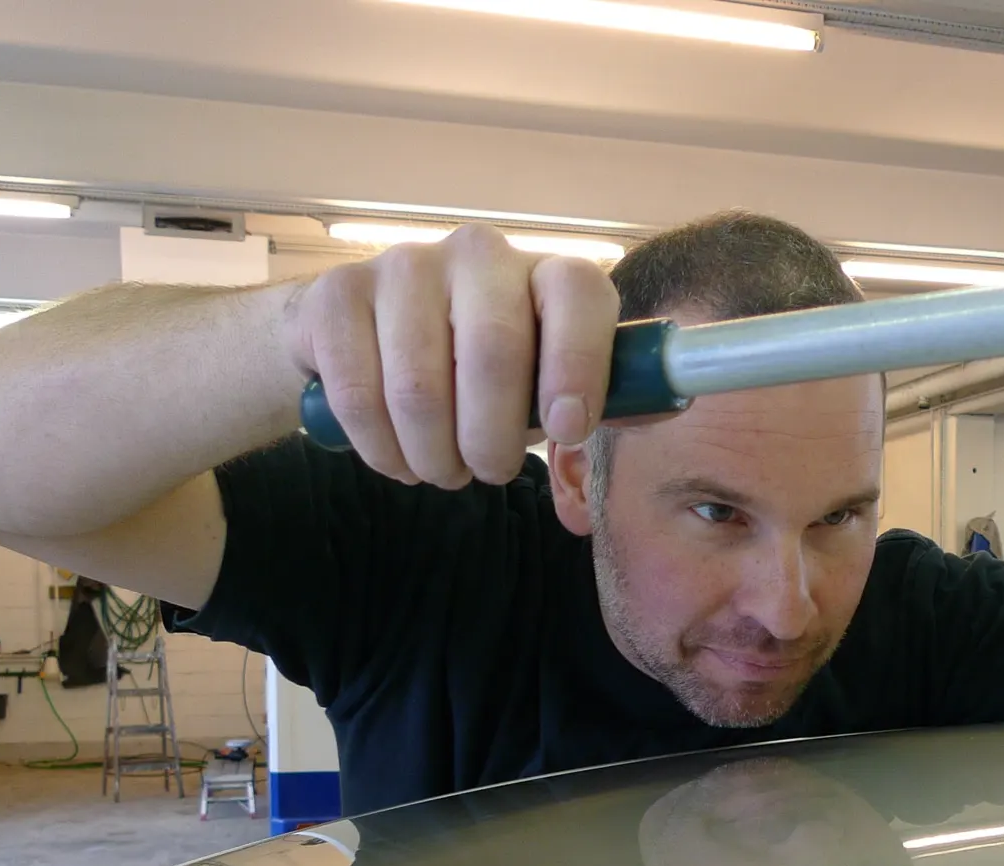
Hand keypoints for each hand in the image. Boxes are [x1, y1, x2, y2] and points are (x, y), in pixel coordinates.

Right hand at [287, 224, 619, 487]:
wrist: (363, 340)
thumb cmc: (479, 375)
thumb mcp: (547, 389)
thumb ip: (603, 400)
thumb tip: (665, 402)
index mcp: (546, 275)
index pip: (578, 296)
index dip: (577, 365)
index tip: (566, 429)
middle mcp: (479, 254)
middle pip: (493, 352)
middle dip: (490, 440)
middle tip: (486, 474)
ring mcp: (404, 265)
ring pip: (419, 388)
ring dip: (431, 456)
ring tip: (440, 468)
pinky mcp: (338, 293)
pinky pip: (359, 394)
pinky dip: (379, 448)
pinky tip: (393, 455)